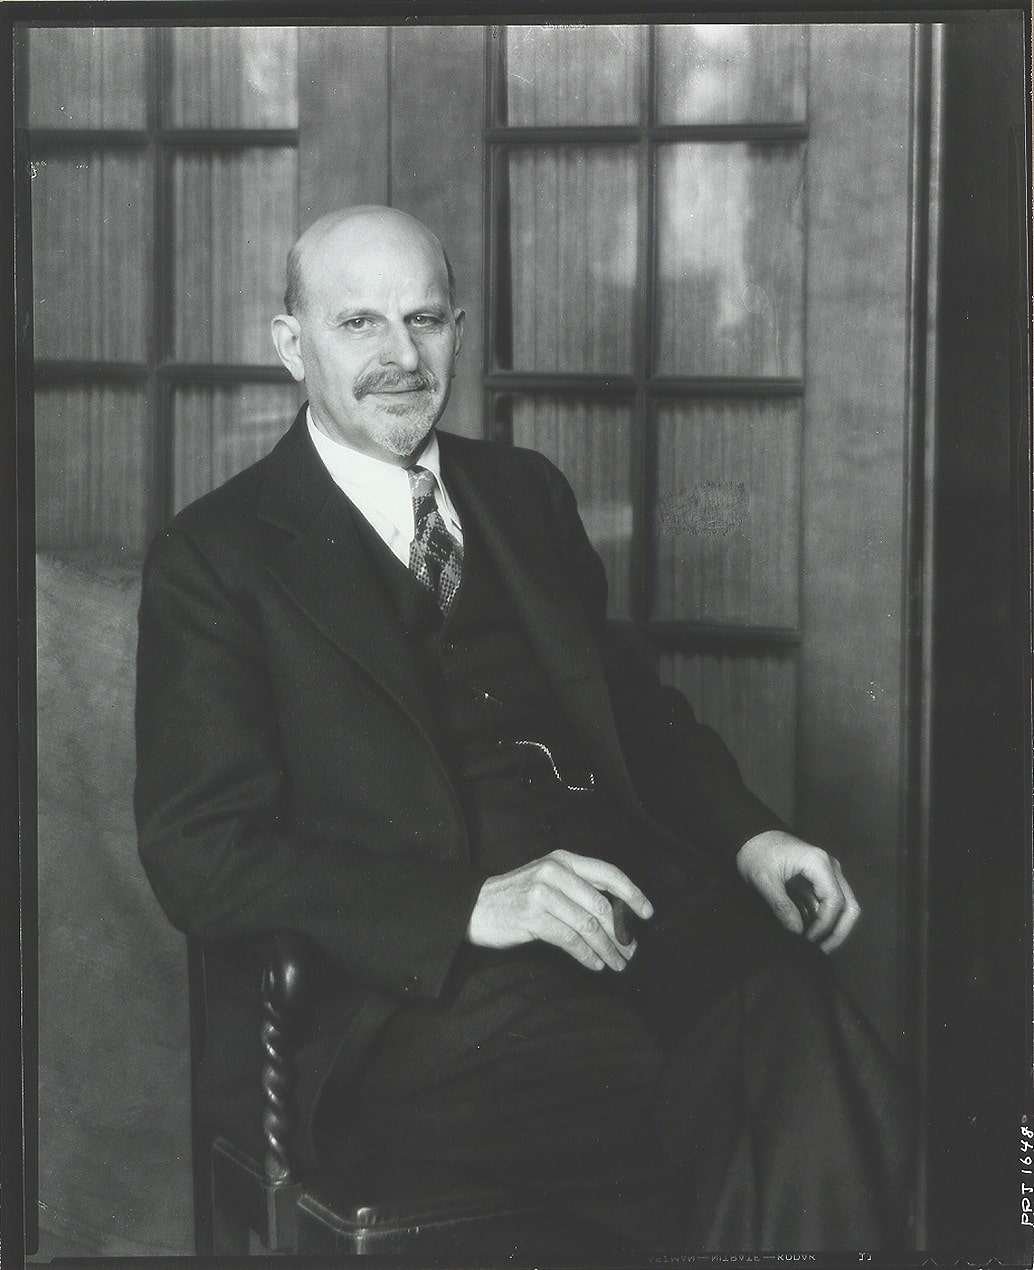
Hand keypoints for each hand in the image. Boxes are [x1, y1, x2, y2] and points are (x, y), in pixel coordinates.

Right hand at [466, 849, 653, 971]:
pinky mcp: (533, 916)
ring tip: (617, 963)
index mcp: (563, 859)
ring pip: (588, 924)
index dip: (632, 894)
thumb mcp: (548, 879)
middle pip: (601, 904)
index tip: (647, 913)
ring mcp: (543, 892)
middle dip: (621, 932)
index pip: (608, 873)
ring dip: (607, 948)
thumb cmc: (517, 896)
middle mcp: (555, 871)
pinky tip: (595, 964)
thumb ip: (578, 887)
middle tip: (631, 951)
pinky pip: (570, 939)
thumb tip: (617, 911)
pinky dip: (587, 955)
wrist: (475, 906)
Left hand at [735, 829, 860, 951]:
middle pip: (849, 906)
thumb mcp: (764, 880)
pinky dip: (825, 921)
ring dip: (834, 928)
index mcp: (818, 863)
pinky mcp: (821, 879)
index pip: (834, 901)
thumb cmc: (756, 853)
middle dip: (838, 932)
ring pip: (844, 906)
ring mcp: (828, 872)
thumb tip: (797, 933)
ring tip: (818, 947)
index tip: (807, 941)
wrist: (751, 836)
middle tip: (821, 951)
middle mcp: (830, 867)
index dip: (824, 926)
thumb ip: (781, 906)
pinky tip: (811, 935)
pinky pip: (831, 904)